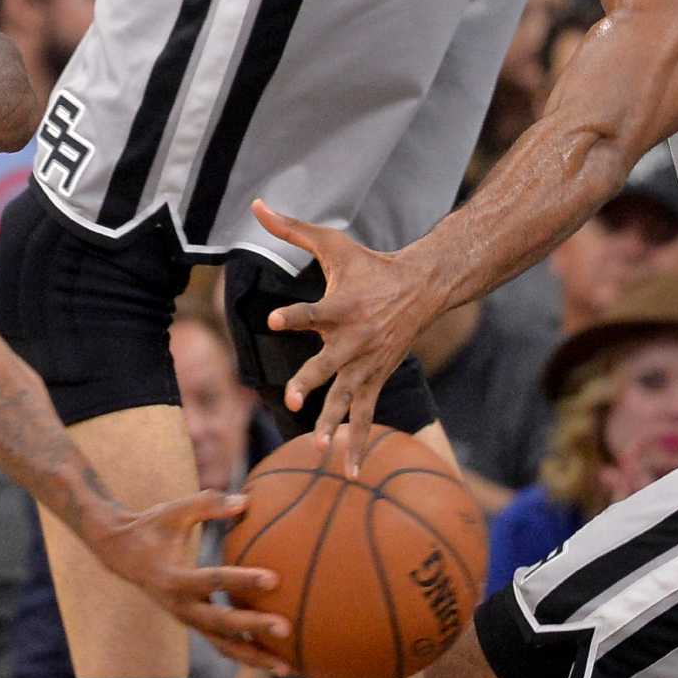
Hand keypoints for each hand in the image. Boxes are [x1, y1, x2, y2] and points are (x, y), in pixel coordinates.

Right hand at [90, 490, 290, 671]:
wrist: (124, 554)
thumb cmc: (153, 527)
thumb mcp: (175, 510)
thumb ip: (208, 504)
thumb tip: (246, 501)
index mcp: (175, 579)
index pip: (213, 581)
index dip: (243, 580)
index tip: (274, 579)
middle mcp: (181, 607)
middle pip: (221, 625)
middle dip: (254, 629)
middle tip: (286, 628)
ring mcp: (188, 620)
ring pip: (223, 646)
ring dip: (253, 657)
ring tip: (287, 667)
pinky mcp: (195, 624)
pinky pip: (222, 644)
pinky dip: (246, 653)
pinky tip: (273, 659)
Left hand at [252, 201, 440, 470]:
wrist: (421, 288)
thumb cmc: (369, 264)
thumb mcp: (332, 244)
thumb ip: (291, 229)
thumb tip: (256, 203)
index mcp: (340, 305)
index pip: (312, 312)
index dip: (293, 316)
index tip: (273, 320)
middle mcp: (353, 339)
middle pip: (328, 363)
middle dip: (312, 381)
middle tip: (294, 398)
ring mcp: (367, 364)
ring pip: (347, 398)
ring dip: (333, 423)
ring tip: (317, 448)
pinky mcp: (376, 379)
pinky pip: (367, 416)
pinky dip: (360, 444)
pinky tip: (349, 473)